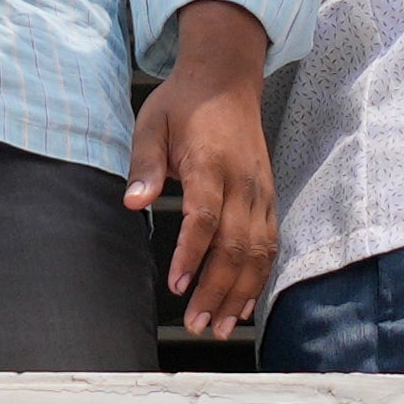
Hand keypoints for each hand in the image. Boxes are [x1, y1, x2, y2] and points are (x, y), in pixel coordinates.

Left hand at [130, 4, 274, 335]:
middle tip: (196, 322)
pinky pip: (269, 243)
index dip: (192, 254)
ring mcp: (260, 190)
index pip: (205, 216)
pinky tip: (244, 303)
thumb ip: (144, 165)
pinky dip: (258, 277)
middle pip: (235, 244)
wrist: (227, 78)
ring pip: (258, 251)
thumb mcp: (151, 124)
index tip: (177, 285)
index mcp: (212, 162)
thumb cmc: (183, 103)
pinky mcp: (268, 197)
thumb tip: (134, 202)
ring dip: (240, 292)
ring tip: (221, 326)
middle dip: (217, 289)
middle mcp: (243, 180)